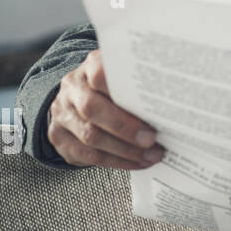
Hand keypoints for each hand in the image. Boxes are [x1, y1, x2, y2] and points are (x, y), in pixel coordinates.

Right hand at [47, 49, 163, 169]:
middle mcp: (72, 88)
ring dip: (125, 151)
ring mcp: (63, 114)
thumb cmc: (109, 90)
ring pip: (90, 136)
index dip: (123, 89)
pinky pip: (87, 155)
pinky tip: (136, 162)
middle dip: (125, 128)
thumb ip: (138, 87)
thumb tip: (171, 104)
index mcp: (90, 67)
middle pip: (92, 108)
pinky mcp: (59, 138)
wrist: (74, 100)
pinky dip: (116, 162)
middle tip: (152, 139)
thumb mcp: (122, 79)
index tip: (150, 104)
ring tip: (151, 156)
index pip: (101, 73)